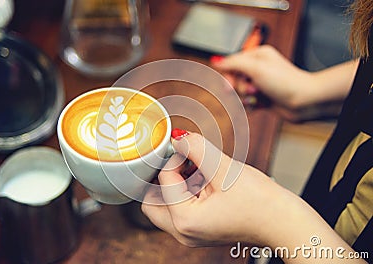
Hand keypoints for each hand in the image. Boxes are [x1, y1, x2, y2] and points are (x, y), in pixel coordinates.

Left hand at [141, 132, 363, 262]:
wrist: (284, 222)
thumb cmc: (261, 202)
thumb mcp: (225, 168)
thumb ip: (197, 148)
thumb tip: (178, 136)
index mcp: (185, 221)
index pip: (164, 179)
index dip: (176, 158)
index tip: (190, 147)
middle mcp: (183, 232)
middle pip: (152, 200)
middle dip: (165, 176)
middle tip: (184, 160)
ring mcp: (190, 234)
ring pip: (165, 204)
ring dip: (176, 182)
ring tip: (200, 170)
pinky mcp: (199, 229)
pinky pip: (180, 208)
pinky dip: (186, 191)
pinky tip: (205, 180)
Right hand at [212, 45, 310, 108]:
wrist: (304, 101)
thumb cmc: (286, 82)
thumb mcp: (256, 68)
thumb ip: (234, 64)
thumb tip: (217, 61)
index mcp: (257, 56)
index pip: (232, 63)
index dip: (229, 76)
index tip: (230, 85)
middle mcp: (259, 68)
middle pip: (235, 79)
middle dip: (240, 88)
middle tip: (249, 90)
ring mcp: (261, 84)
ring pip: (240, 93)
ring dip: (246, 98)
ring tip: (258, 97)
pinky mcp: (263, 98)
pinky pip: (247, 102)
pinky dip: (251, 105)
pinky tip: (259, 105)